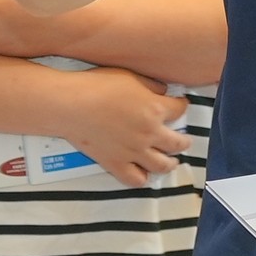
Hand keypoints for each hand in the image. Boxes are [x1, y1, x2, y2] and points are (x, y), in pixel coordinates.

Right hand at [49, 66, 191, 186]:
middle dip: (184, 141)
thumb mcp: (130, 75)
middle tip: (183, 140)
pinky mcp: (117, 164)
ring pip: (162, 165)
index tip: (180, 105)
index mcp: (155, 109)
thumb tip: (163, 92)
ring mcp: (134, 152)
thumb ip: (151, 85)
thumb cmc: (98, 85)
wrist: (72, 105)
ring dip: (170, 163)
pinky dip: (142, 178)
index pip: (179, 110)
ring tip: (170, 161)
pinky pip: (136, 179)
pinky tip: (143, 173)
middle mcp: (150, 133)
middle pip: (178, 143)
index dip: (182, 106)